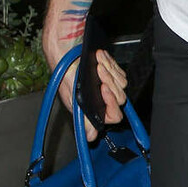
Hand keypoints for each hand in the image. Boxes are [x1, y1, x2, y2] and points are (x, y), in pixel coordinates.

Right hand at [41, 25, 126, 139]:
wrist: (65, 49)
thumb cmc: (65, 72)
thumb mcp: (71, 97)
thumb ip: (83, 118)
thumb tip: (90, 137)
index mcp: (93, 109)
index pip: (113, 116)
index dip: (111, 104)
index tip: (103, 89)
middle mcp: (102, 100)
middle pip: (120, 98)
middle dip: (109, 82)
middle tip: (98, 71)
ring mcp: (109, 86)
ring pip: (121, 84)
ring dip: (109, 71)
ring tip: (97, 62)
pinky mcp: (112, 74)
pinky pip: (120, 72)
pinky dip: (111, 64)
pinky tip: (100, 58)